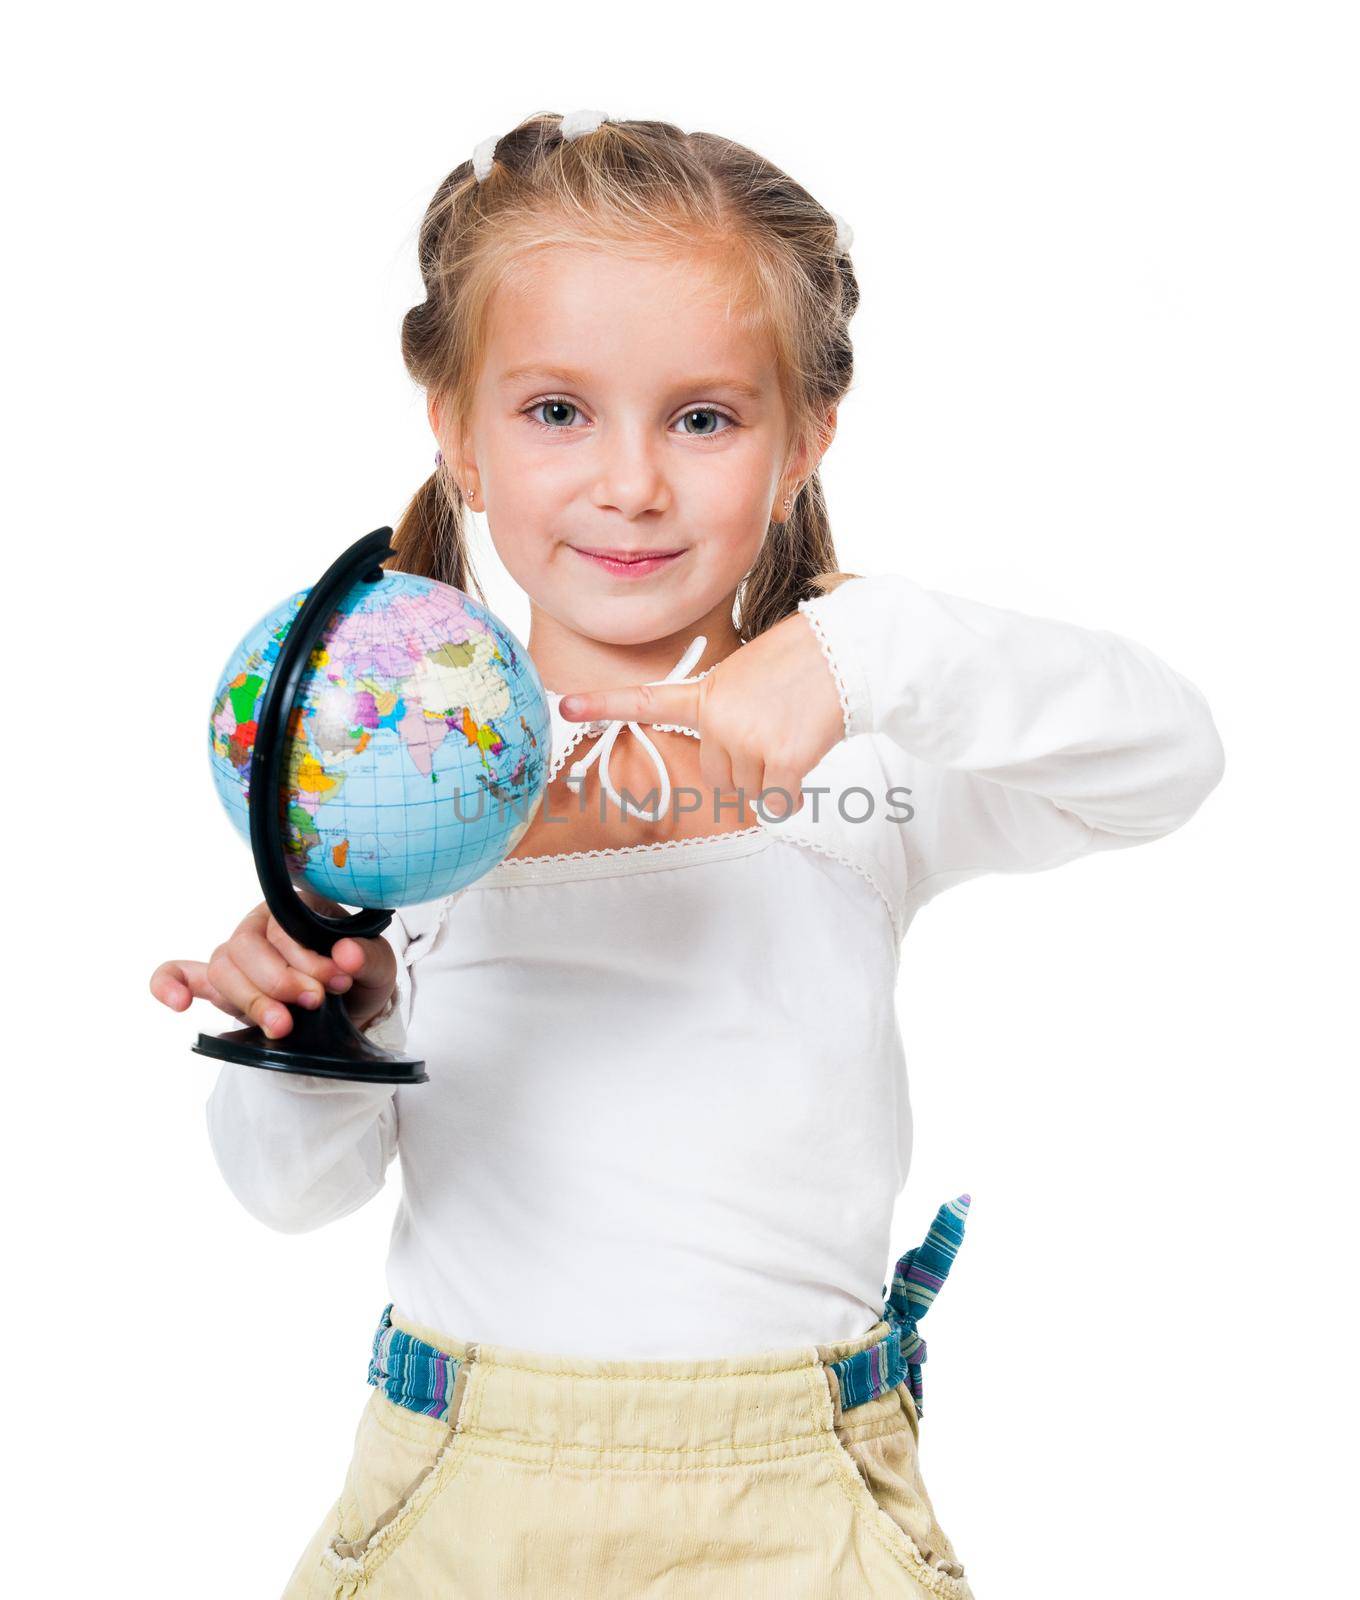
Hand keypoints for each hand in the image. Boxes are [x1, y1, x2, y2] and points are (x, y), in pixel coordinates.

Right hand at [149, 894, 397, 1039]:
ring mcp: (237, 956)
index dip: (304, 958)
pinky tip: (177, 1003)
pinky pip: (179, 973)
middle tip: (313, 1004)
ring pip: (222, 969)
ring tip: (282, 1026)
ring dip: (249, 1000)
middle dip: (278, 981)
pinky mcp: (221, 985)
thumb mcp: (378, 965)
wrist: (353, 1008)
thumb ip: (367, 957)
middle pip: (244, 947)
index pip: (282, 927)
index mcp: (294, 908)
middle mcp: (260, 926)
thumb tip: (348, 954)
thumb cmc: (360, 975)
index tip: (335, 983)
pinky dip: (169, 983)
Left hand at [558, 609, 845, 818]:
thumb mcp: (745, 678)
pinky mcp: (781, 759)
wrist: (846, 653)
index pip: (646, 700)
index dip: (603, 704)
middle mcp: (717, 719)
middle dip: (745, 764)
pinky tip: (804, 759)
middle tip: (774, 728)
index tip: (565, 705)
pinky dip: (792, 794)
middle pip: (718, 775)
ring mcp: (746, 739)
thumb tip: (732, 777)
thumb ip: (722, 716)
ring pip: (749, 792)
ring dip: (772, 777)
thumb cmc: (801, 664)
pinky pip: (777, 803)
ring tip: (793, 733)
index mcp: (705, 695)